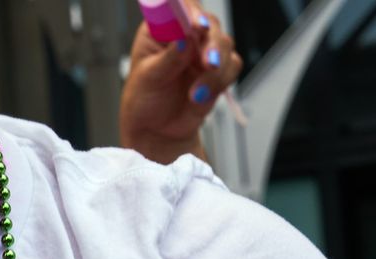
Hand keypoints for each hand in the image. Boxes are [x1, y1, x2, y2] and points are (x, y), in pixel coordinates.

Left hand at [120, 6, 243, 165]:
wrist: (157, 130)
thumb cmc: (144, 100)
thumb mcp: (149, 79)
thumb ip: (168, 59)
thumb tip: (183, 41)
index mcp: (161, 28)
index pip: (180, 7)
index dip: (191, 13)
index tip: (197, 27)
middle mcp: (185, 34)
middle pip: (210, 24)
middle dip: (212, 44)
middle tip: (208, 64)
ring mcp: (203, 51)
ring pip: (225, 44)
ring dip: (216, 69)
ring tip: (197, 94)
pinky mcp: (218, 69)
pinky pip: (232, 66)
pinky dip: (220, 82)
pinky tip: (200, 97)